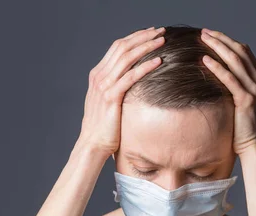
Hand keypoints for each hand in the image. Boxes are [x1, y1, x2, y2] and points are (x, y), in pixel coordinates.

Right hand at [77, 26, 165, 155]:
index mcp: (98, 75)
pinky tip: (158, 61)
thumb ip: (116, 86)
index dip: (135, 37)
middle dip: (142, 37)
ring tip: (162, 41)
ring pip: (126, 58)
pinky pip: (130, 77)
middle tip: (160, 31)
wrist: (92, 143)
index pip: (117, 47)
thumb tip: (133, 79)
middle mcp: (99, 77)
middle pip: (122, 47)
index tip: (151, 32)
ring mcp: (104, 86)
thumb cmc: (104, 125)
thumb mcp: (108, 101)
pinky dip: (144, 67)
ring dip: (146, 47)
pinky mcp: (111, 97)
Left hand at [200, 28, 255, 156]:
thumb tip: (219, 79)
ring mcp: (255, 89)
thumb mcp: (244, 103)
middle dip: (221, 39)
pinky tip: (205, 60)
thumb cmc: (245, 128)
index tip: (212, 35)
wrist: (255, 147)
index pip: (244, 52)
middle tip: (204, 32)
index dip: (228, 41)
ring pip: (235, 61)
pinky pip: (229, 79)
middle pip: (240, 52)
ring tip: (203, 39)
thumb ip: (238, 88)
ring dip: (218, 47)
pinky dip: (217, 67)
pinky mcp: (246, 100)